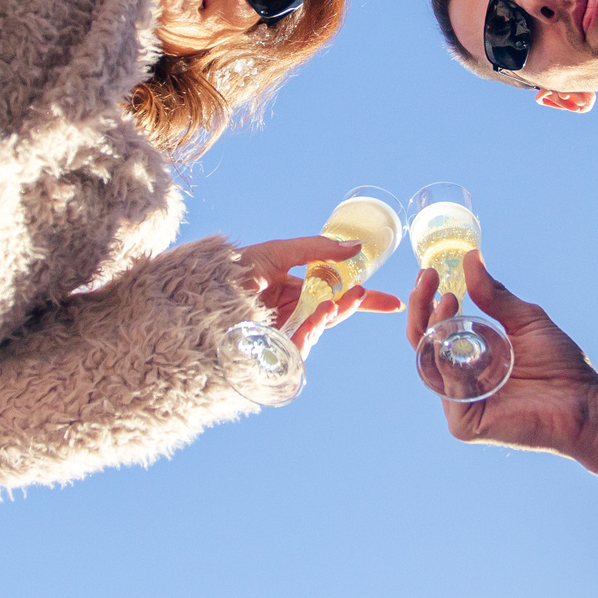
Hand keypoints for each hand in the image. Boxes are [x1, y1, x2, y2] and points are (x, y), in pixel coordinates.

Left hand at [234, 236, 405, 352]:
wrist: (202, 291)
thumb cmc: (234, 270)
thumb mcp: (279, 252)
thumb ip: (317, 249)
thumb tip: (356, 247)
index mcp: (295, 291)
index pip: (336, 295)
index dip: (366, 300)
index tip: (395, 303)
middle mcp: (292, 313)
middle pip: (332, 314)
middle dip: (351, 306)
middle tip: (364, 296)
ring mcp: (283, 332)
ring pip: (319, 330)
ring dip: (329, 317)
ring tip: (333, 305)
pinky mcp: (273, 351)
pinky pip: (301, 347)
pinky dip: (310, 333)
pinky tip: (313, 321)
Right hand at [405, 250, 597, 488]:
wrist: (584, 403)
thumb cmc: (560, 366)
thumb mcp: (525, 320)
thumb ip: (495, 296)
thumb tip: (471, 258)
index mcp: (468, 357)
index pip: (434, 328)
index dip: (427, 301)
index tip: (429, 272)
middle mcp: (458, 379)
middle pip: (424, 344)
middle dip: (422, 309)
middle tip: (428, 281)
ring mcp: (460, 402)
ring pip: (431, 365)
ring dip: (434, 330)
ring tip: (447, 301)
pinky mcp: (466, 424)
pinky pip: (450, 391)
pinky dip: (450, 365)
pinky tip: (454, 337)